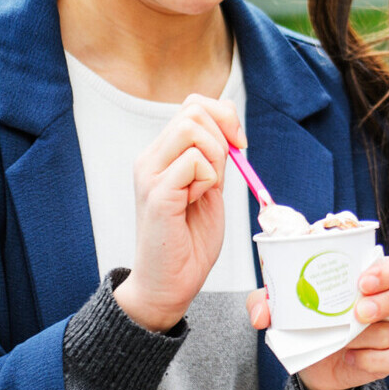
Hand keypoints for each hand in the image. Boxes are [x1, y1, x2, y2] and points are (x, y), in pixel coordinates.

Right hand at [115, 95, 244, 332]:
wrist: (169, 284)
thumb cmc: (190, 241)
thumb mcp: (209, 188)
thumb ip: (213, 158)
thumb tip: (230, 128)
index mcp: (161, 154)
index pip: (193, 105)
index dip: (224, 116)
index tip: (239, 145)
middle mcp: (150, 159)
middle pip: (194, 110)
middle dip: (223, 135)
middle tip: (224, 172)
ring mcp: (150, 174)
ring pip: (192, 129)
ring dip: (215, 157)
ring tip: (206, 190)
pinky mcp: (156, 194)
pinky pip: (193, 161)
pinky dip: (208, 179)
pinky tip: (196, 202)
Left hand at [246, 257, 388, 389]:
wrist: (309, 363)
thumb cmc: (305, 322)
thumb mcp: (280, 307)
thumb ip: (264, 301)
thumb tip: (261, 315)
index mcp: (372, 278)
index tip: (362, 282)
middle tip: (361, 311)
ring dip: (370, 335)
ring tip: (345, 339)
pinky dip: (370, 361)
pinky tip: (349, 358)